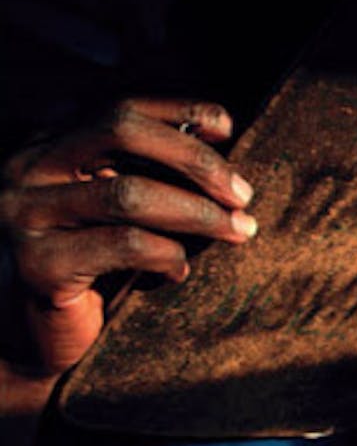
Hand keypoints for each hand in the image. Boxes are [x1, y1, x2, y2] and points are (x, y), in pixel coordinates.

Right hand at [0, 98, 255, 375]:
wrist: (29, 339)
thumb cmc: (89, 268)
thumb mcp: (117, 211)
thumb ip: (149, 174)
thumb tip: (221, 148)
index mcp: (49, 143)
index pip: (120, 105)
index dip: (180, 110)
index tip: (227, 127)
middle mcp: (28, 167)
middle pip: (121, 129)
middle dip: (196, 160)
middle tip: (243, 195)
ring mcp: (24, 213)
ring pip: (129, 192)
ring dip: (200, 213)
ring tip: (238, 231)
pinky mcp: (36, 263)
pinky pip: (124, 245)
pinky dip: (168, 256)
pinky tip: (178, 272)